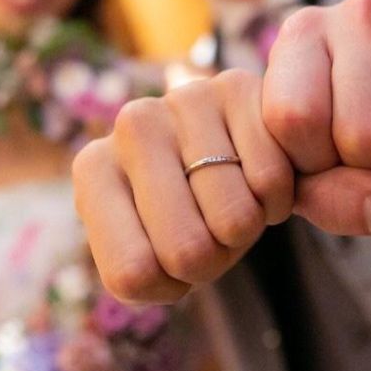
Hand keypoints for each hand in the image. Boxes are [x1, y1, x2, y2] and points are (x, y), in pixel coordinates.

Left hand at [73, 70, 295, 302]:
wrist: (228, 154)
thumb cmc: (182, 213)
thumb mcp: (148, 257)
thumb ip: (138, 274)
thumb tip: (180, 255)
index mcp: (93, 170)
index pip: (132, 274)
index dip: (168, 284)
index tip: (169, 257)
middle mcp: (131, 124)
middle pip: (186, 251)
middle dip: (212, 259)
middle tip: (209, 230)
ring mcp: (184, 99)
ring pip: (234, 220)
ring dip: (247, 228)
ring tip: (234, 197)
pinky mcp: (239, 86)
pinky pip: (271, 182)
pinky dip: (277, 199)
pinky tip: (257, 174)